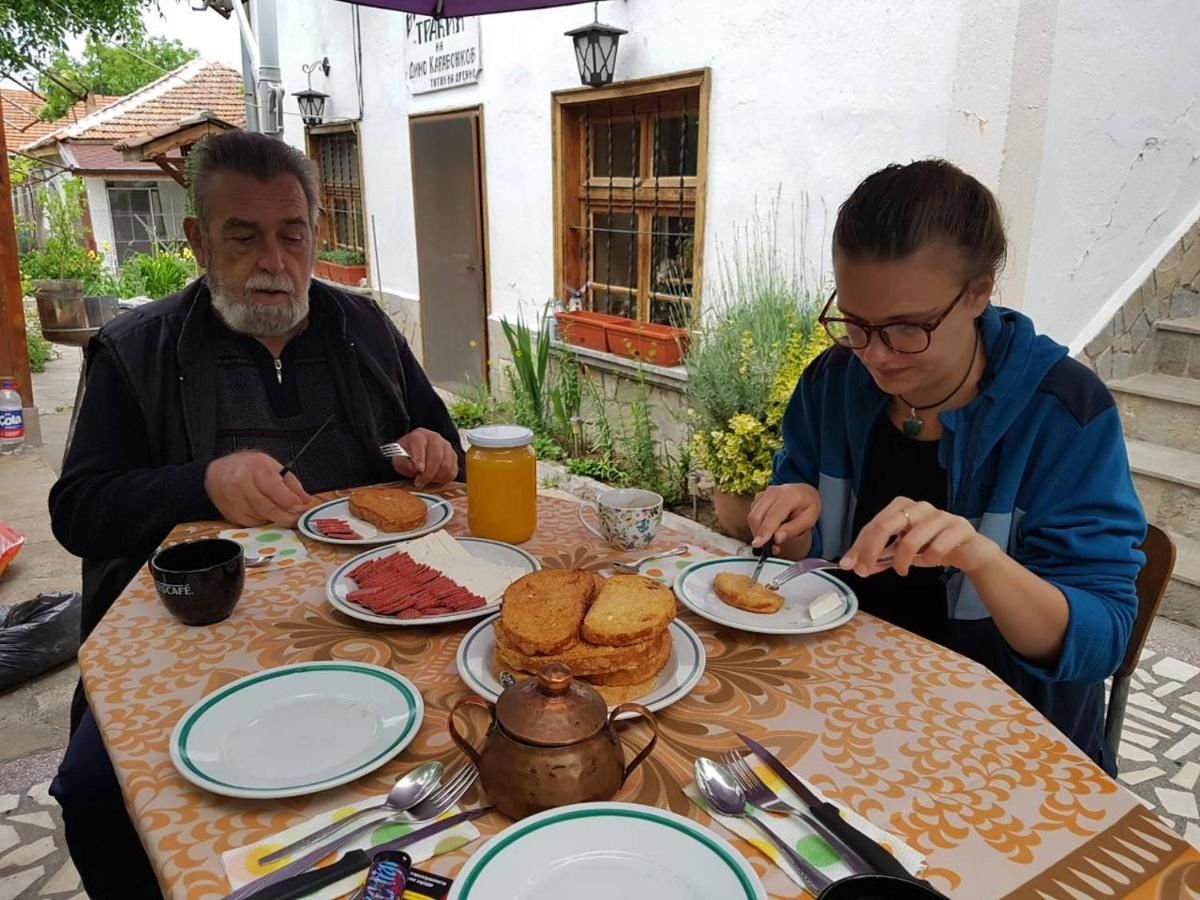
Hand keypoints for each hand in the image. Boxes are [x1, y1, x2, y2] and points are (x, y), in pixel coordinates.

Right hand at [204, 451, 313, 526]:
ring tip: (280, 511)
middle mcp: (242, 484)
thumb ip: (292, 484)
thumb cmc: (247, 467)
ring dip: (275, 518)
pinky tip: (264, 512)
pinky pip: (252, 523)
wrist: (216, 473)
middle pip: (268, 507)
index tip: (300, 507)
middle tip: (297, 519)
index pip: (275, 489)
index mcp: (256, 469)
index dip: (290, 501)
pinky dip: (262, 520)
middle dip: (286, 516)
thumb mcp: (272, 466)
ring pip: (262, 517)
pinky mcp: (231, 514)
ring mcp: (234, 500)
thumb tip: (306, 501)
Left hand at [390, 428, 459, 487]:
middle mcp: (435, 438)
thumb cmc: (406, 456)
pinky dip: (444, 479)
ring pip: (446, 465)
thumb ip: (404, 463)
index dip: (420, 458)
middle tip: (419, 483)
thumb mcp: (398, 459)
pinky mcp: (453, 456)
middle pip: (436, 457)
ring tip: (426, 482)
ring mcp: (446, 447)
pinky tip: (434, 480)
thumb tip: (416, 468)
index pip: (420, 445)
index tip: (418, 470)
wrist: (416, 454)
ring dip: (436, 478)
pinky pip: (453, 471)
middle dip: (428, 474)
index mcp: (419, 436)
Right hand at [747, 483, 820, 551]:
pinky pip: (752, 514)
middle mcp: (774, 492)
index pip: (772, 516)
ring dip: (757, 531)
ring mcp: (764, 493)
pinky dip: (757, 525)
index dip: (764, 531)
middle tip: (770, 547)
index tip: (758, 544)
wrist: (804, 492)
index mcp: (789, 496)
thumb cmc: (808, 506)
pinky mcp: (758, 497)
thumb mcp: (808, 520)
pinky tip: (769, 529)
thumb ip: (792, 530)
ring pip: (752, 516)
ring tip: (771, 539)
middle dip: (758, 534)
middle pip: (757, 516)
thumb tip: (776, 539)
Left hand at [840, 497, 1001, 576]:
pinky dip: (928, 560)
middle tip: (864, 572)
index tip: (848, 565)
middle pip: (886, 525)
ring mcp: (940, 515)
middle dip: (870, 551)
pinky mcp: (959, 527)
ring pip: (910, 540)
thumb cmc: (932, 546)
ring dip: (901, 561)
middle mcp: (919, 506)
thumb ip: (879, 556)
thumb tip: (854, 565)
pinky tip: (929, 561)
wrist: (970, 550)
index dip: (859, 546)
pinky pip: (936, 548)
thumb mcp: (901, 552)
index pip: (873, 525)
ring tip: (901, 570)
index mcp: (902, 507)